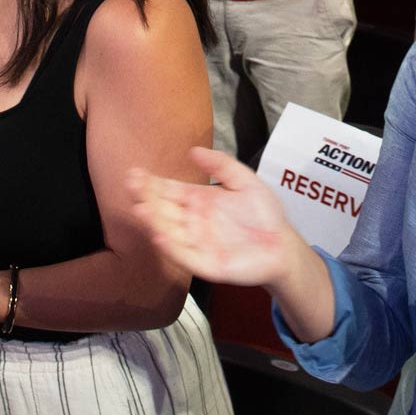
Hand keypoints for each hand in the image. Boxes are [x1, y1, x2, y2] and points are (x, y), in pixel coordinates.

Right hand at [128, 146, 301, 289]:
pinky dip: (172, 248)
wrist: (282, 244)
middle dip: (147, 198)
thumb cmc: (263, 212)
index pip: (168, 191)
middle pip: (163, 209)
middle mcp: (192, 221)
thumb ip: (220, 165)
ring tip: (140, 208)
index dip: (151, 183)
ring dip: (154, 222)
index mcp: (197, 200)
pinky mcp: (207, 264)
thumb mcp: (244, 180)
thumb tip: (193, 150)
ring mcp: (197, 243)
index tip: (135, 173)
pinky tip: (160, 236)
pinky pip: (186, 256)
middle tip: (132, 185)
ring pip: (170, 232)